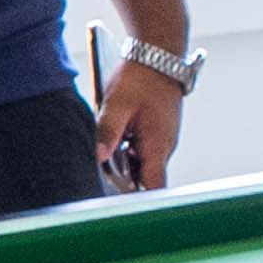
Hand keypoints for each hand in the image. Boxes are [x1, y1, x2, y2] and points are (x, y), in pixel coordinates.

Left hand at [95, 56, 183, 193]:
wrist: (159, 55)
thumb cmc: (140, 78)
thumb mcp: (117, 103)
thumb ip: (107, 131)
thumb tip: (97, 157)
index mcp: (157, 145)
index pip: (153, 186)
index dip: (138, 201)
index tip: (120, 207)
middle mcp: (164, 147)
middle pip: (146, 179)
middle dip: (125, 184)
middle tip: (103, 181)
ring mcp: (162, 140)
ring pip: (143, 166)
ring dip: (125, 167)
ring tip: (107, 157)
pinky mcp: (157, 133)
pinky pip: (143, 153)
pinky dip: (128, 153)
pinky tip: (115, 142)